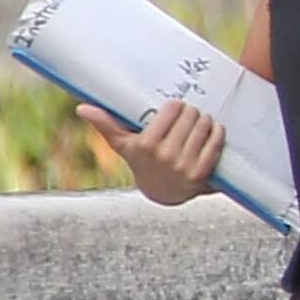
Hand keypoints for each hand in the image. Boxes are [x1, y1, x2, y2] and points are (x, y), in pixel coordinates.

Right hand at [80, 102, 224, 206]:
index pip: (172, 109)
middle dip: (191, 112)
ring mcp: (184, 165)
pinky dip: (217, 132)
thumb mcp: (123, 145)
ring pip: (204, 125)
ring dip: (205, 120)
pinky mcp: (202, 173)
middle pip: (190, 115)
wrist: (162, 192)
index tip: (174, 108)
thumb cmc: (142, 162)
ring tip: (199, 122)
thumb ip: (105, 124)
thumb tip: (82, 107)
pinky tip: (212, 130)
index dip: (176, 106)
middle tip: (188, 115)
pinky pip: (216, 142)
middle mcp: (165, 155)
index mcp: (146, 145)